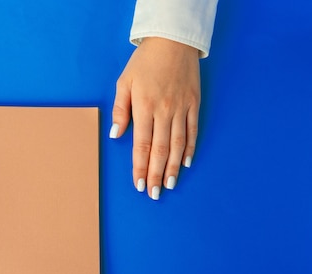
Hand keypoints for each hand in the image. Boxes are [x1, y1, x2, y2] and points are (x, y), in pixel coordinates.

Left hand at [111, 37, 200, 199]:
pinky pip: (192, 131)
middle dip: (157, 174)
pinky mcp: (194, 104)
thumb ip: (120, 110)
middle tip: (155, 194)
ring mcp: (181, 108)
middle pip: (160, 150)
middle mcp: (164, 111)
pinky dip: (189, 148)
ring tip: (170, 185)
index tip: (140, 185)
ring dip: (173, 167)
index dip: (140, 167)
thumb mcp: (124, 83)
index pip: (142, 145)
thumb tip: (116, 135)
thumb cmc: (144, 63)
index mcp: (144, 107)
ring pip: (177, 144)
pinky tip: (186, 163)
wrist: (173, 41)